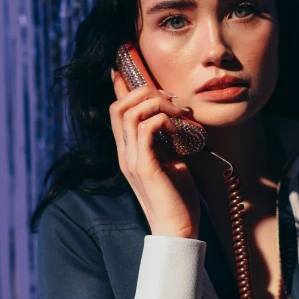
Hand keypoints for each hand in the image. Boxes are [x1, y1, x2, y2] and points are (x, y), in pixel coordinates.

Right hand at [110, 69, 200, 237]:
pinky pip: (145, 129)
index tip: (125, 68)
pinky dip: (163, 120)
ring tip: (181, 114)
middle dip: (146, 92)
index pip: (117, 111)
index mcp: (129, 151)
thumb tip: (173, 121)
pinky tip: (179, 129)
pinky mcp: (145, 167)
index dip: (121, 87)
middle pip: (119, 106)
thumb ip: (166, 142)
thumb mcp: (172, 162)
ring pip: (130, 112)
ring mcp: (132, 160)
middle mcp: (125, 153)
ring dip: (158, 104)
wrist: (178, 230)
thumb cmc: (178, 198)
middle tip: (174, 100)